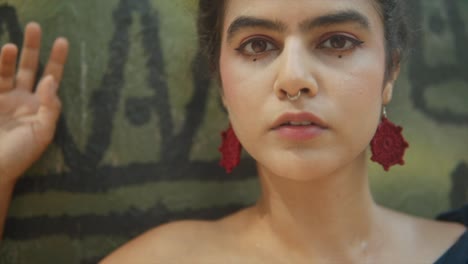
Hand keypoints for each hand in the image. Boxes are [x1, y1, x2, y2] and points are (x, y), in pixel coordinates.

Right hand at [0, 22, 68, 184]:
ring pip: (7, 72)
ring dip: (8, 58)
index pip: (51, 77)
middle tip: (34, 26)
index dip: (56, 60)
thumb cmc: (21, 155)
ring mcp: (3, 99)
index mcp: (40, 106)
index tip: (62, 40)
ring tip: (10, 46)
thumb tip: (51, 80)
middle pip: (28, 67)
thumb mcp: (44, 133)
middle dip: (32, 48)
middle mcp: (22, 99)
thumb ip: (51, 106)